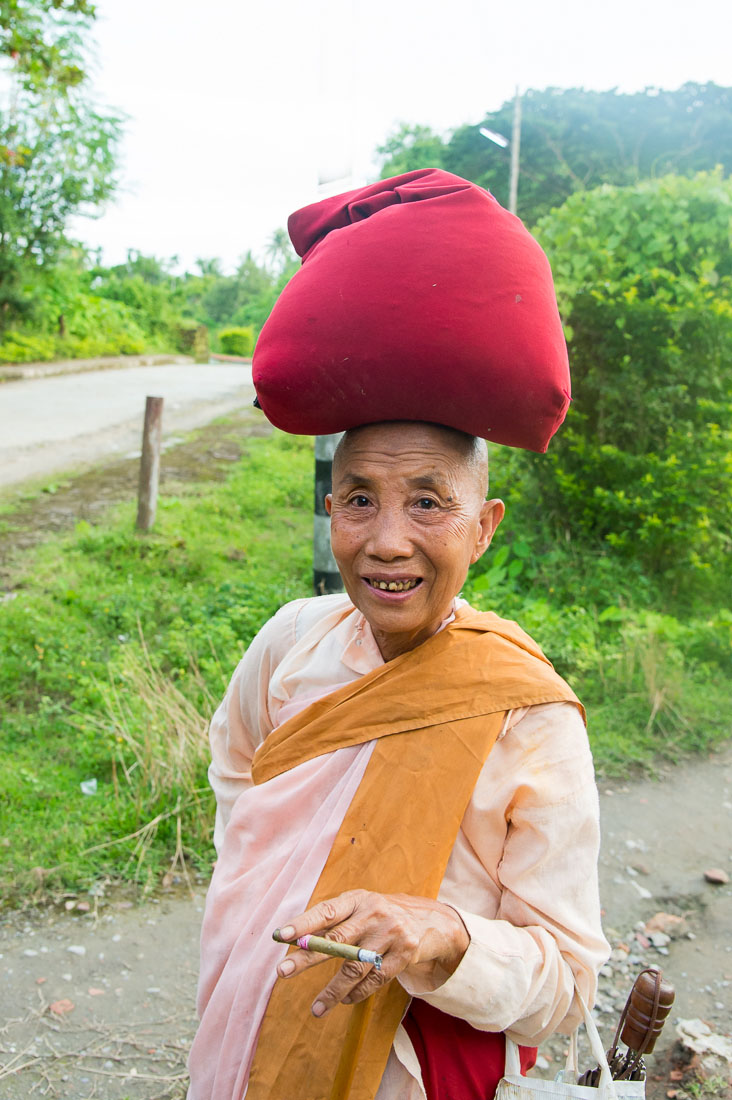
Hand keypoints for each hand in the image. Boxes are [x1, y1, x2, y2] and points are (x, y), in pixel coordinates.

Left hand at [275, 889, 468, 1016]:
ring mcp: (391, 934)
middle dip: (307, 957)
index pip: (326, 911)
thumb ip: (332, 920)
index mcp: (358, 898)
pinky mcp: (404, 954)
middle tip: (282, 972)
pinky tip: (345, 1000)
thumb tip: (293, 939)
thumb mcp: (360, 907)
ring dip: (333, 991)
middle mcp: (374, 913)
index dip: (303, 923)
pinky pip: (375, 980)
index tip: (280, 936)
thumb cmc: (380, 915)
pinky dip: (357, 993)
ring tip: (316, 1009)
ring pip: (355, 968)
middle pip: (336, 939)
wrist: (429, 921)